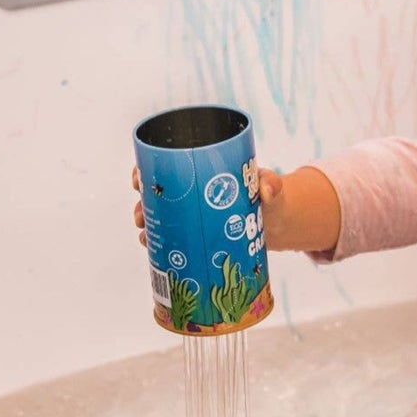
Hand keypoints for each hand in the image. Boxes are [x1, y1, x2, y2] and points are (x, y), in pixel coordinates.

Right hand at [132, 164, 333, 253]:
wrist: (277, 222)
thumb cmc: (270, 197)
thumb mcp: (271, 188)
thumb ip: (272, 184)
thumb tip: (267, 189)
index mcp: (203, 172)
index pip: (167, 164)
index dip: (147, 170)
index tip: (139, 179)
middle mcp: (193, 192)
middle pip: (158, 193)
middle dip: (144, 203)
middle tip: (141, 215)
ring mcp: (194, 215)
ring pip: (162, 218)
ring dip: (149, 226)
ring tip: (146, 237)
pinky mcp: (199, 235)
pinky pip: (174, 238)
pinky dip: (162, 245)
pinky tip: (155, 252)